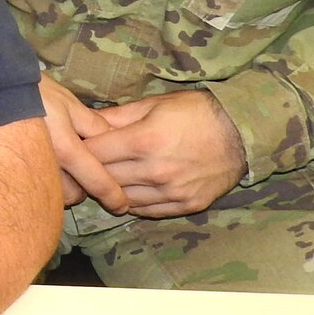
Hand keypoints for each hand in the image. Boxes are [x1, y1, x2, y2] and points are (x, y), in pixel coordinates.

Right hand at [37, 74, 128, 211]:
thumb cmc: (33, 93)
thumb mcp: (68, 102)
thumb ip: (92, 124)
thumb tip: (110, 139)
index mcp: (67, 149)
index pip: (97, 182)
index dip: (113, 197)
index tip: (120, 206)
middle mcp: (49, 167)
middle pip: (74, 194)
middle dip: (82, 188)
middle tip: (82, 173)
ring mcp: (29, 172)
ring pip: (52, 195)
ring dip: (60, 188)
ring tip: (60, 172)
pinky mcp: (11, 173)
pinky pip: (33, 189)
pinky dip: (42, 185)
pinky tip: (39, 171)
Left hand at [80, 89, 247, 216]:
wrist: (243, 132)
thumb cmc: (196, 111)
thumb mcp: (154, 104)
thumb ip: (116, 116)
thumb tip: (84, 120)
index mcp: (144, 141)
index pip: (93, 154)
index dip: (77, 150)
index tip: (70, 148)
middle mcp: (155, 170)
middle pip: (104, 178)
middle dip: (89, 172)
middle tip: (79, 167)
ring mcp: (172, 191)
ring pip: (123, 198)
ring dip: (109, 190)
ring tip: (101, 180)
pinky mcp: (186, 205)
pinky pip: (147, 210)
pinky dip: (133, 202)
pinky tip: (127, 192)